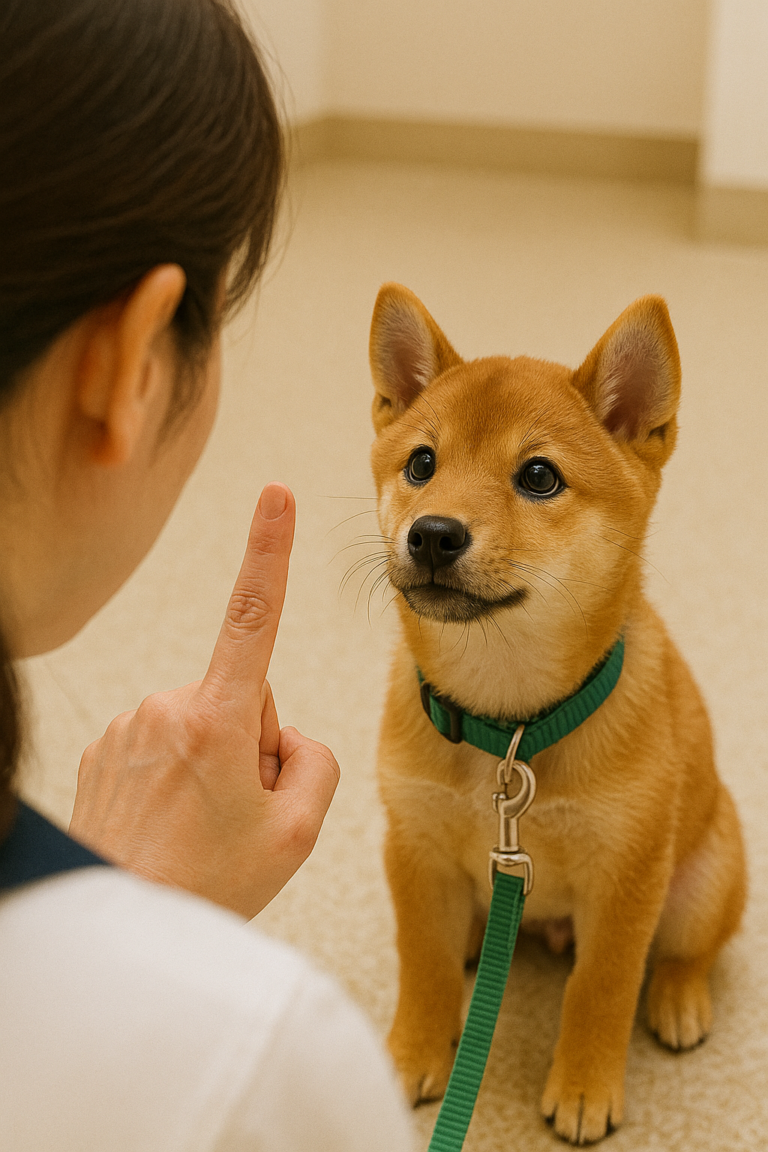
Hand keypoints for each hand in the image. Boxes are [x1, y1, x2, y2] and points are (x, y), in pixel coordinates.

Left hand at [69, 483, 339, 918]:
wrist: (118, 925)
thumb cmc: (205, 887)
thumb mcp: (297, 833)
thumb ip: (317, 763)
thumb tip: (289, 738)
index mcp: (216, 721)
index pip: (253, 617)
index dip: (271, 552)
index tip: (277, 498)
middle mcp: (165, 709)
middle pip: (243, 700)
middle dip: (252, 746)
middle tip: (238, 815)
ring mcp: (129, 728)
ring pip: (203, 724)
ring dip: (213, 765)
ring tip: (199, 828)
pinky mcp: (104, 749)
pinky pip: (164, 743)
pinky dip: (176, 776)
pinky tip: (170, 824)